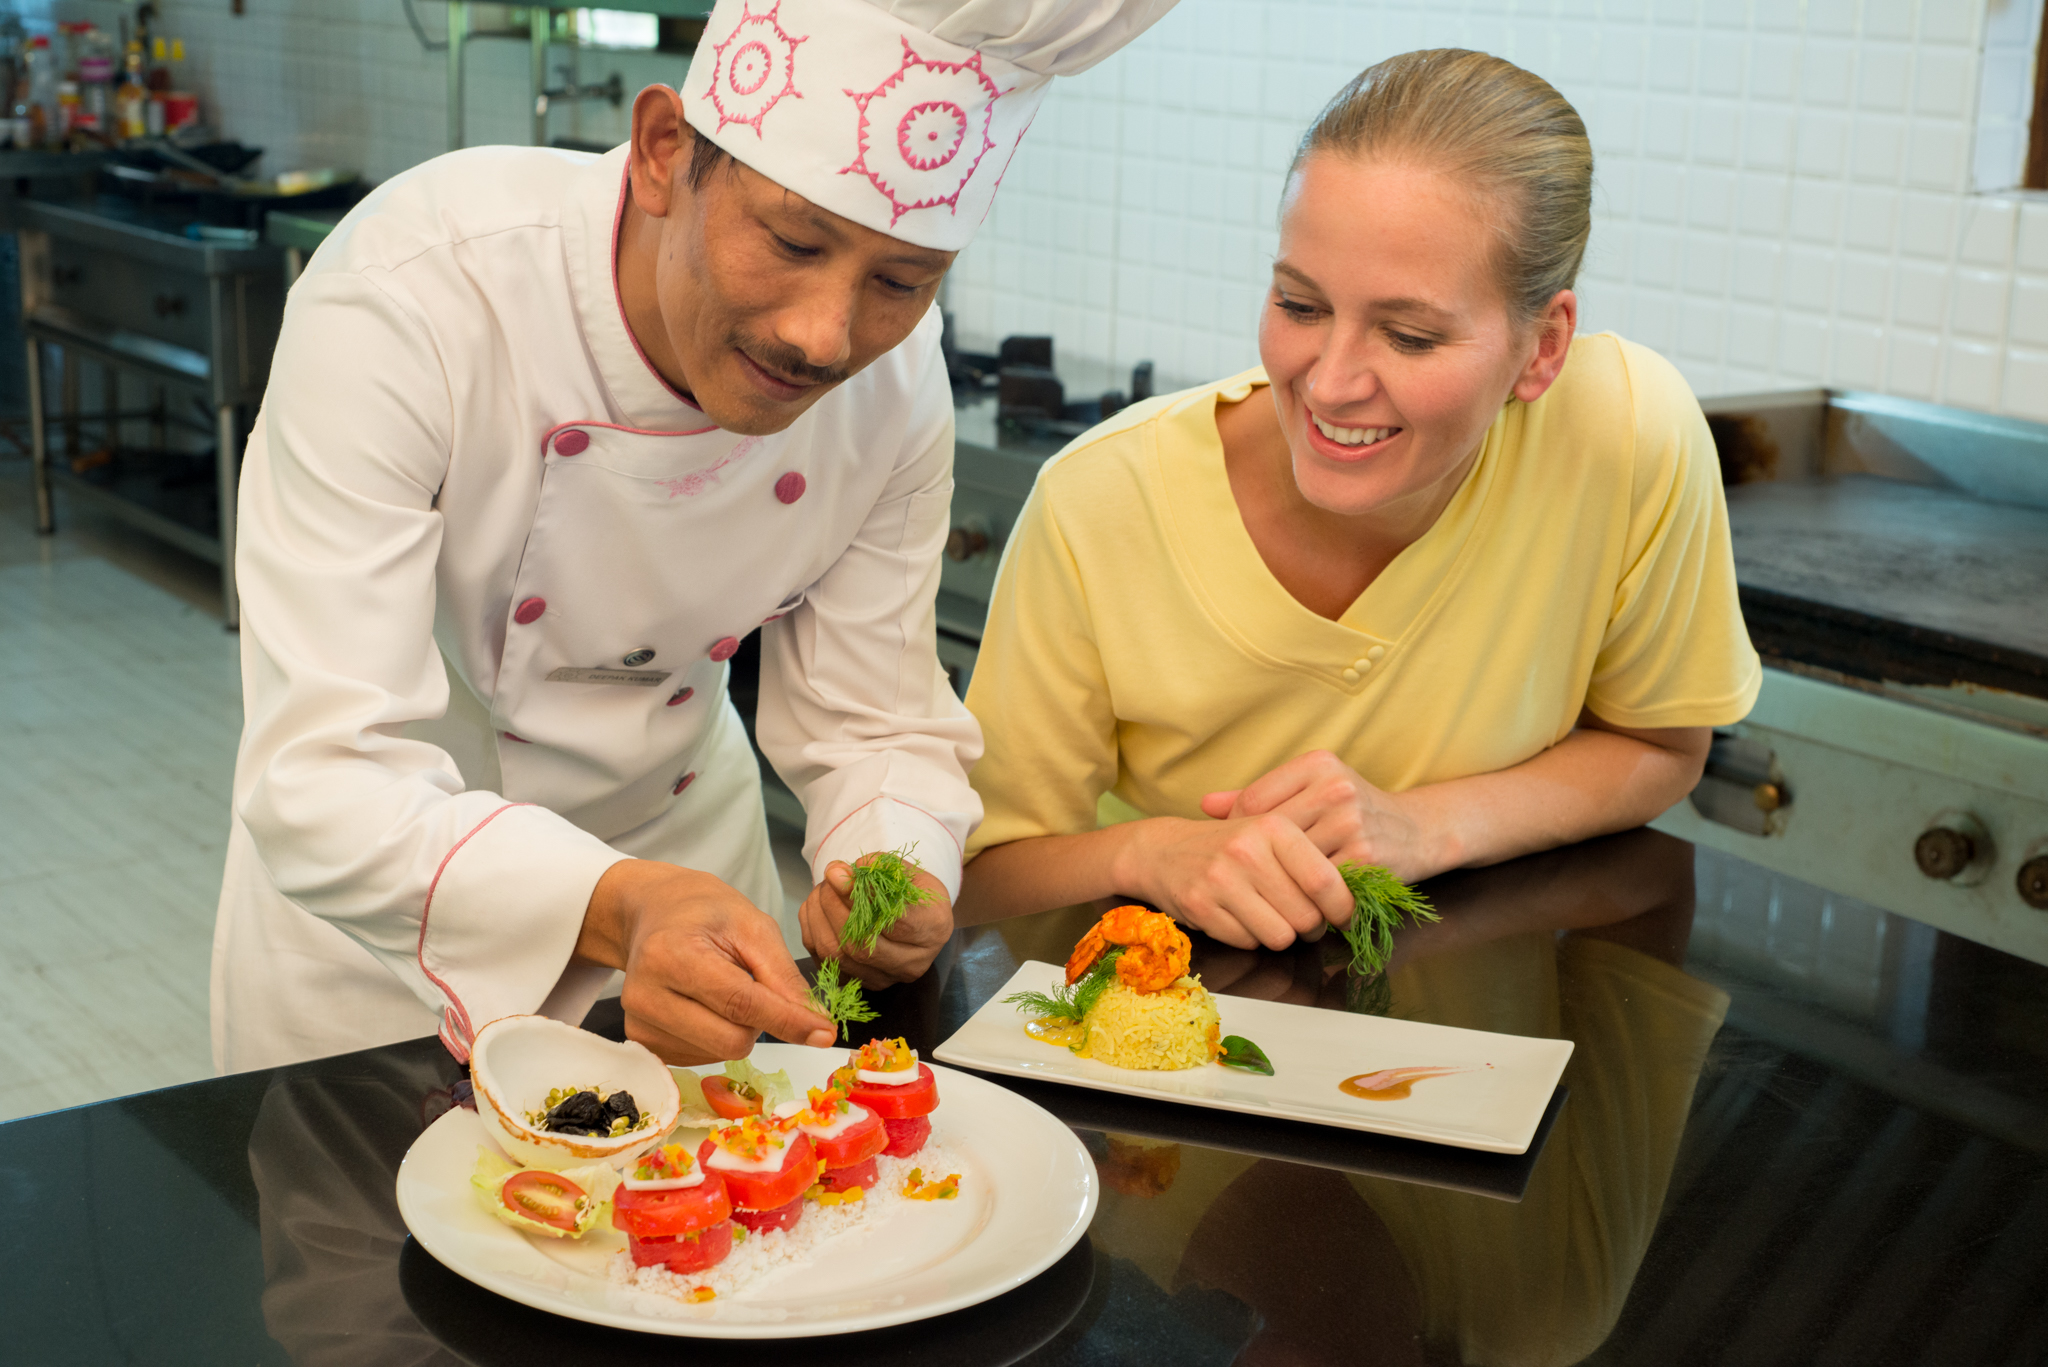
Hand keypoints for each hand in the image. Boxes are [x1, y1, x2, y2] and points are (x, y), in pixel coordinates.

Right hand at [579, 860, 835, 1063]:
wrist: (654, 913)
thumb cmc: (706, 914)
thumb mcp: (753, 926)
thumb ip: (784, 977)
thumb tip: (817, 1026)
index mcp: (671, 955)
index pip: (740, 1003)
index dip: (788, 1021)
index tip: (825, 1034)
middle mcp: (645, 995)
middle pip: (730, 1040)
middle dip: (759, 1022)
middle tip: (752, 984)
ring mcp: (637, 1024)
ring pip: (718, 1053)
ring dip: (737, 1028)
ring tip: (721, 987)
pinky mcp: (642, 1042)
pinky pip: (701, 1058)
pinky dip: (717, 1037)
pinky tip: (705, 1005)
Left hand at [798, 856, 953, 987]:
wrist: (918, 921)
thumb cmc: (914, 893)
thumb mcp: (906, 872)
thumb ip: (877, 868)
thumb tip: (839, 874)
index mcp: (932, 929)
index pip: (894, 920)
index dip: (859, 897)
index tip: (836, 874)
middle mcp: (912, 962)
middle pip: (862, 945)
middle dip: (833, 907)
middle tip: (827, 879)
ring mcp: (885, 978)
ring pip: (838, 955)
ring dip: (819, 918)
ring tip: (821, 891)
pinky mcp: (861, 983)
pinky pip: (824, 960)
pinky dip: (813, 930)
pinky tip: (817, 908)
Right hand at [1114, 814, 1351, 951]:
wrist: (1162, 850)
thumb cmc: (1228, 845)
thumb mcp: (1268, 835)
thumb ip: (1309, 860)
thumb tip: (1353, 900)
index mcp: (1273, 827)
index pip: (1325, 880)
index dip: (1342, 907)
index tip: (1344, 916)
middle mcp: (1247, 851)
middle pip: (1305, 916)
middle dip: (1310, 927)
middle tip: (1302, 919)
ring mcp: (1220, 880)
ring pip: (1279, 936)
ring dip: (1280, 935)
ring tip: (1270, 916)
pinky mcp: (1200, 907)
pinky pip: (1247, 942)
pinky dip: (1249, 937)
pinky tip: (1239, 917)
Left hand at [1202, 750, 1437, 884]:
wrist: (1420, 831)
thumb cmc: (1354, 812)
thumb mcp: (1312, 790)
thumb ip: (1259, 797)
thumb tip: (1204, 805)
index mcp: (1317, 765)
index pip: (1254, 801)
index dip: (1238, 831)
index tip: (1239, 850)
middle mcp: (1335, 788)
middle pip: (1269, 833)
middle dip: (1255, 861)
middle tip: (1247, 878)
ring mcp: (1351, 822)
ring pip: (1291, 862)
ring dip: (1278, 883)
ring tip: (1269, 892)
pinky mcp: (1365, 857)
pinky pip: (1317, 884)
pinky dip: (1305, 896)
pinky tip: (1299, 900)